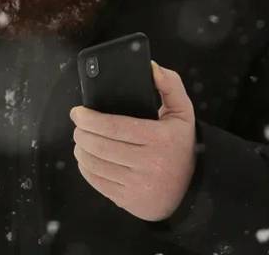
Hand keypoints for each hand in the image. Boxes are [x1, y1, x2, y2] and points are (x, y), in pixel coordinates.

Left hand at [69, 60, 196, 221]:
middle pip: (100, 146)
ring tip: (81, 139)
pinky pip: (97, 182)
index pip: (115, 127)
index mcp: (160, 139)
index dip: (90, 119)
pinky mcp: (128, 201)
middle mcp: (149, 164)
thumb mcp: (183, 112)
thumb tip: (150, 67)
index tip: (78, 112)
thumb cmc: (180, 145)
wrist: (191, 189)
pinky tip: (86, 157)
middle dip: (82, 132)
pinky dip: (85, 168)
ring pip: (95, 164)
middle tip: (78, 123)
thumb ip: (170, 85)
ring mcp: (137, 186)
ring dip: (81, 149)